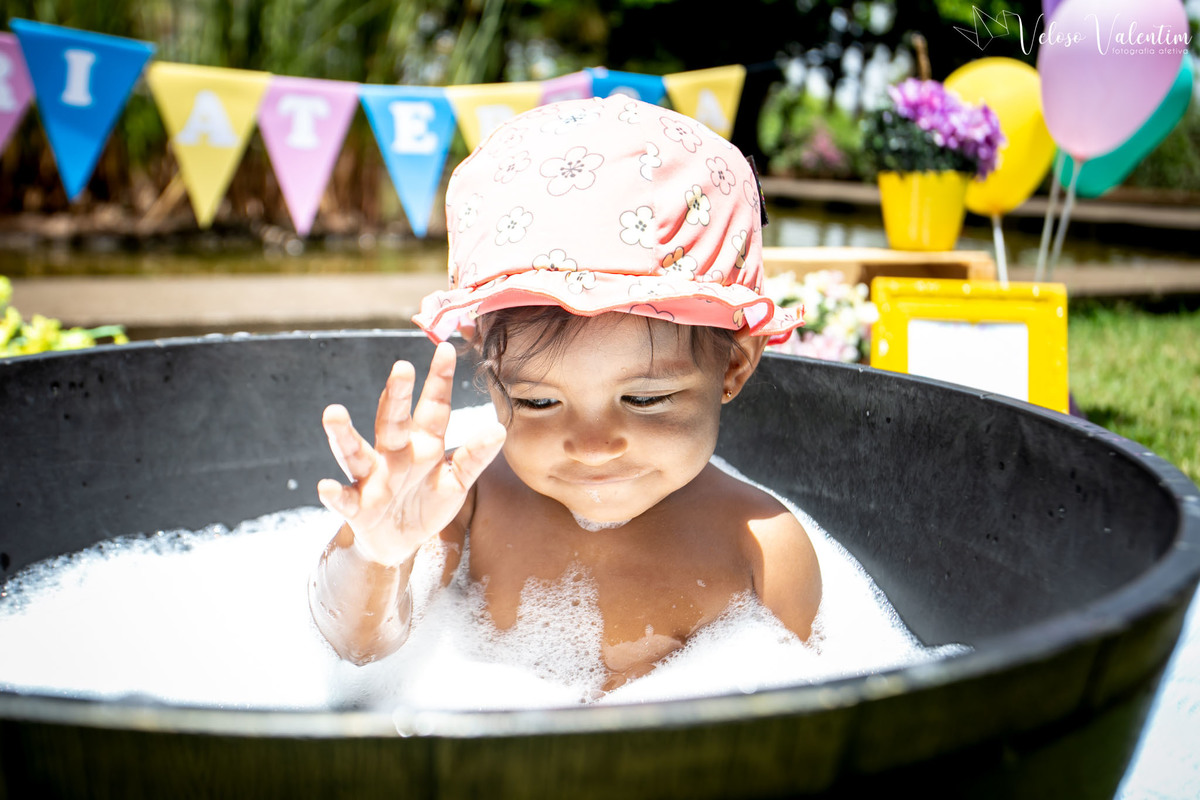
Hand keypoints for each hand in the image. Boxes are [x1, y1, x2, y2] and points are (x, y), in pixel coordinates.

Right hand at [317, 342, 505, 565]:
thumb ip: (474, 458)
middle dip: (398, 396)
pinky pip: (344, 500)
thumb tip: (500, 430)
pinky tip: (326, 486)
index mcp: (422, 444)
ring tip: (333, 412)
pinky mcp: (357, 508)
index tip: (446, 349)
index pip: (433, 407)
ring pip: (355, 453)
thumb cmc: (427, 502)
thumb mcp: (457, 482)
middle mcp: (394, 454)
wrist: (398, 543)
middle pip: (394, 421)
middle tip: (402, 368)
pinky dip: (334, 494)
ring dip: (344, 434)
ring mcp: (372, 479)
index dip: (440, 380)